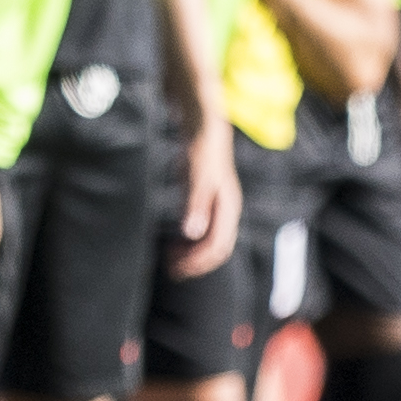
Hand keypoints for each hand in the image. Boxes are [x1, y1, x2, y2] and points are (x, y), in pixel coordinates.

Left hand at [170, 119, 242, 279]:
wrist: (207, 130)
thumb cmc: (204, 150)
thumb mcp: (198, 177)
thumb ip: (196, 205)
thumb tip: (193, 233)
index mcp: (229, 208)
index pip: (218, 246)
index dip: (199, 261)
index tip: (178, 267)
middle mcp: (227, 212)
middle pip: (217, 250)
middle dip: (196, 263)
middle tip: (173, 271)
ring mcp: (219, 210)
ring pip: (211, 243)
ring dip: (193, 256)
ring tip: (171, 262)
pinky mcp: (210, 206)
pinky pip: (204, 234)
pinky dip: (191, 244)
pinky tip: (176, 245)